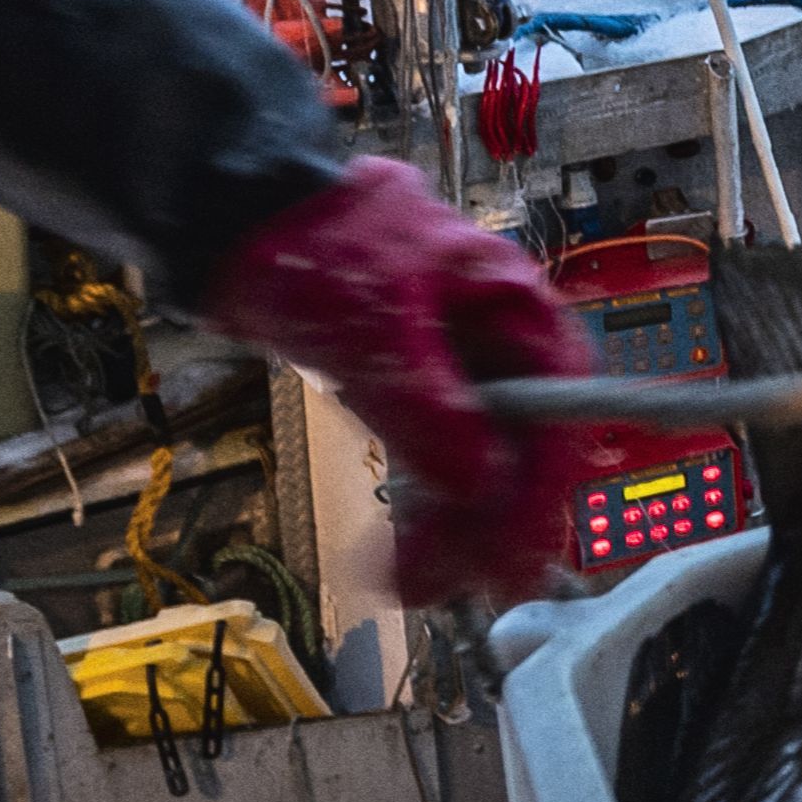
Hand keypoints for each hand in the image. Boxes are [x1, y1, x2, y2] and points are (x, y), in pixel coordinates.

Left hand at [201, 159, 595, 605]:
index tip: (522, 555)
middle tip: (458, 585)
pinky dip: (420, 509)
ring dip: (452, 529)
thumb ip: (433, 413)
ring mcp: (457, 372)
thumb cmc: (319, 240)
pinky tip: (397, 550)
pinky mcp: (413, 392)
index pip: (562, 417)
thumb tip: (482, 486)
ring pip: (478, 467)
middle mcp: (499, 346)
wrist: (238, 215)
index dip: (545, 493)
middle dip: (490, 525)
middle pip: (523, 453)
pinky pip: (433, 463)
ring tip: (410, 582)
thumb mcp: (381, 331)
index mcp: (517, 311)